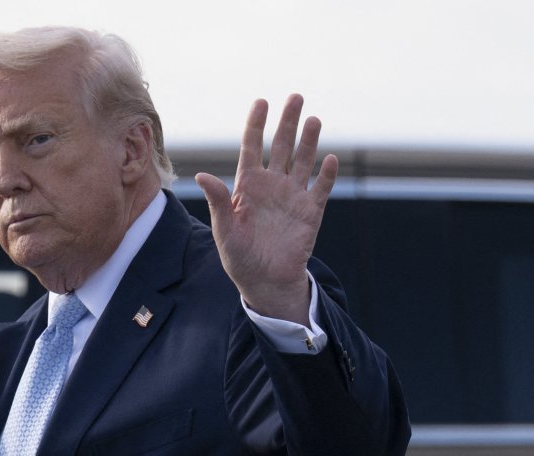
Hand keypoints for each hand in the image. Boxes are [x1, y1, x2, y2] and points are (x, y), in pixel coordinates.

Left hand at [195, 94, 337, 324]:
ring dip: (309, 141)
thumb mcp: (224, 229)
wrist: (265, 280)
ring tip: (313, 119)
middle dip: (287, 122)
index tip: (261, 102)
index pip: (251, 147)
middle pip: (280, 146)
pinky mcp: (311, 212)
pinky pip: (321, 188)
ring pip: (303, 161)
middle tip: (295, 97)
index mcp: (247, 186)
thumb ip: (218, 201)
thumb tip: (203, 176)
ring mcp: (293, 196)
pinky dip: (326, 175)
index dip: (256, 125)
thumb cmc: (239, 256)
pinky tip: (330, 159)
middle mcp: (271, 185)